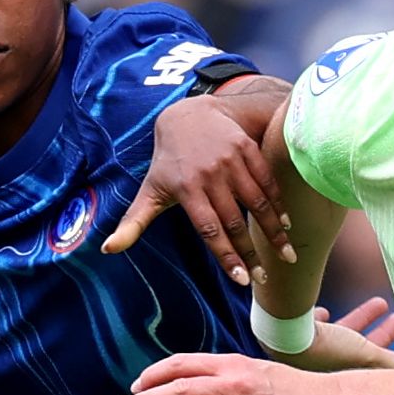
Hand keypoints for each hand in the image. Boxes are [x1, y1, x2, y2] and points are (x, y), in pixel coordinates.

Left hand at [101, 95, 294, 284]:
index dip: (226, 256)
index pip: (209, 229)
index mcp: (186, 188)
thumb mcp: (149, 190)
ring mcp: (230, 160)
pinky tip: (286, 224)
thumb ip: (132, 223)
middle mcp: (209, 174)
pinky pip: (266, 181)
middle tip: (263, 278)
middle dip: (251, 252)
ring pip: (257, 202)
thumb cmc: (168, 162)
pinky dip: (278, 204)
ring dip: (273, 231)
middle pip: (235, 221)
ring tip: (286, 255)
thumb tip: (107, 250)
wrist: (189, 114)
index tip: (242, 280)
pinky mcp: (246, 148)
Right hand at [282, 296, 393, 372]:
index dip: (393, 356)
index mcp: (340, 378)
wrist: (282, 329)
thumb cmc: (323, 346)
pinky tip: (324, 311)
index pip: (373, 369)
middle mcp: (323, 368)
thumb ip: (391, 363)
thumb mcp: (365, 355)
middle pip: (360, 350)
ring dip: (360, 320)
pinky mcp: (291, 335)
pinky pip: (312, 328)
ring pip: (341, 335)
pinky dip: (322, 321)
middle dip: (381, 334)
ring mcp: (307, 352)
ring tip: (379, 303)